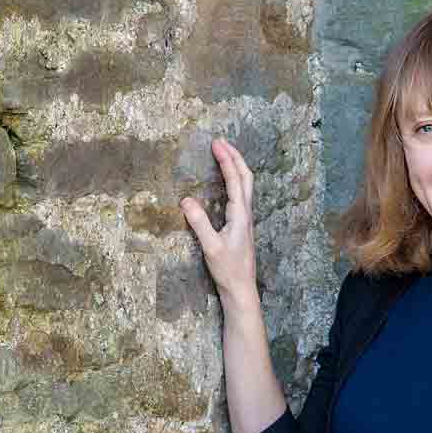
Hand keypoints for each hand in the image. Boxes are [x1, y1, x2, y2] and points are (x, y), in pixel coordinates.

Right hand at [179, 137, 258, 306]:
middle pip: (246, 178)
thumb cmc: (228, 271)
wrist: (241, 290)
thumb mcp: (211, 247)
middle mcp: (246, 214)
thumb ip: (199, 223)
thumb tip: (185, 200)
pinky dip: (235, 182)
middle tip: (221, 142)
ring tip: (224, 156)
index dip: (226, 160)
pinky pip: (241, 197)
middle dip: (235, 157)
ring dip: (236, 168)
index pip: (235, 180)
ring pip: (246, 187)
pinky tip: (226, 184)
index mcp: (241, 215)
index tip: (216, 143)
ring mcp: (246, 221)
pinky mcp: (242, 227)